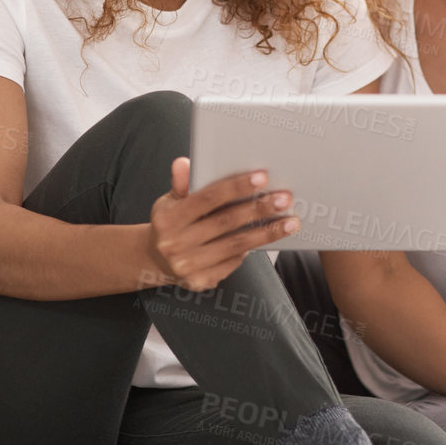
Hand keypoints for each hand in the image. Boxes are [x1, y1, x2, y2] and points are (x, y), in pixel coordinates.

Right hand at [145, 158, 299, 290]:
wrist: (155, 260)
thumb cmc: (170, 223)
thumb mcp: (170, 201)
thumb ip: (181, 184)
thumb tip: (183, 163)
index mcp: (169, 218)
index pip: (207, 199)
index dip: (235, 187)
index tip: (262, 178)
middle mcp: (176, 243)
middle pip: (226, 223)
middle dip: (259, 209)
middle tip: (284, 199)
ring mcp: (188, 265)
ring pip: (236, 245)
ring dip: (267, 233)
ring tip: (291, 222)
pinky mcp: (201, 281)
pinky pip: (233, 262)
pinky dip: (251, 248)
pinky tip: (268, 237)